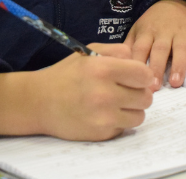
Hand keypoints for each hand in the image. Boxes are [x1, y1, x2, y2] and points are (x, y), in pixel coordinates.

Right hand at [0, 43, 153, 141]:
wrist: (39, 102)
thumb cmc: (66, 75)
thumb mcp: (90, 52)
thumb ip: (119, 52)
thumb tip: (146, 71)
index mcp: (104, 69)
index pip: (144, 75)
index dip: (143, 76)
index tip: (135, 78)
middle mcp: (105, 94)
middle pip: (146, 98)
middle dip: (138, 93)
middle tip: (125, 91)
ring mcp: (103, 117)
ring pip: (140, 116)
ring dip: (131, 110)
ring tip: (116, 104)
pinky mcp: (100, 134)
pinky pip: (124, 128)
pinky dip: (118, 122)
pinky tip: (103, 114)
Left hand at [124, 0, 185, 89]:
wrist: (175, 2)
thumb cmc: (152, 23)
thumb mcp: (137, 30)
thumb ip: (129, 47)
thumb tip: (117, 66)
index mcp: (146, 32)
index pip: (141, 48)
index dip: (138, 64)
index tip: (136, 81)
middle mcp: (163, 32)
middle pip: (160, 50)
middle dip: (157, 68)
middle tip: (154, 87)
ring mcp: (181, 32)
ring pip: (180, 48)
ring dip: (178, 64)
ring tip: (175, 82)